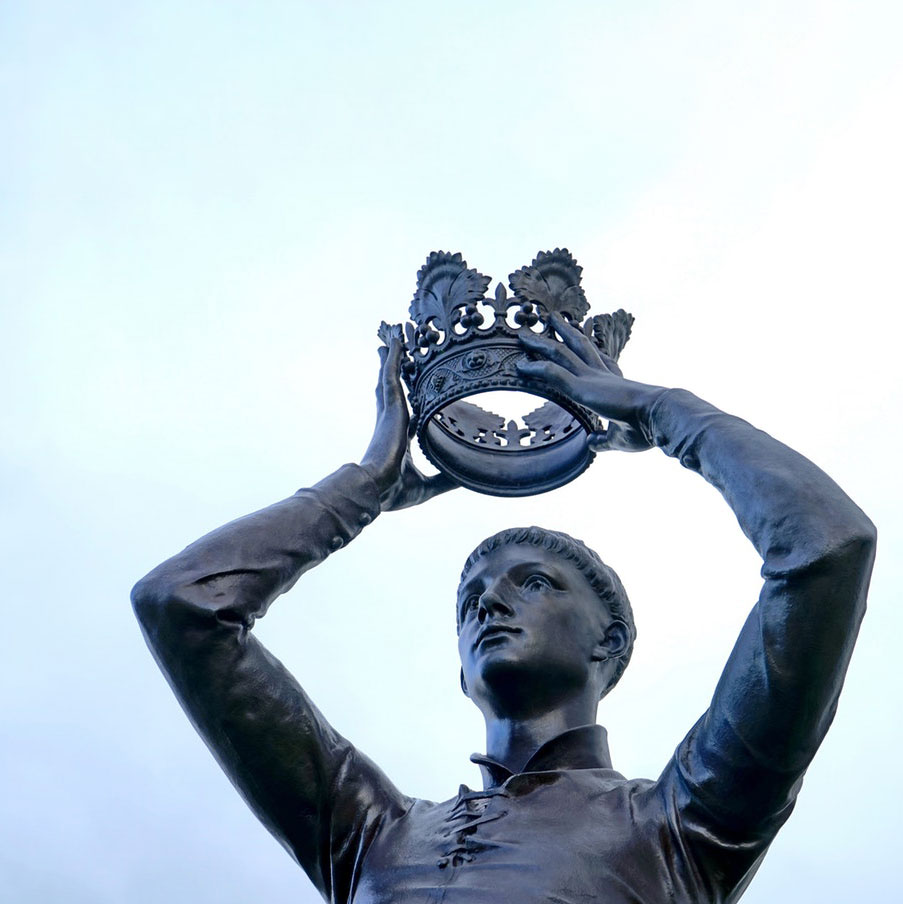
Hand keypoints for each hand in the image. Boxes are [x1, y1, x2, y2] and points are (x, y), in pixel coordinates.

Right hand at [360, 328, 457, 510]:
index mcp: (399, 438)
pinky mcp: (391, 407)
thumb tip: (466, 480)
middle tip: (389, 350)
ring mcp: (390, 413)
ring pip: (390, 377)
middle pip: (392, 389)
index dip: (407, 399)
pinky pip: (391, 375)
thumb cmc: (394, 492)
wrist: (377, 489)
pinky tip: (395, 340)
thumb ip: (446, 480)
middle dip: (391, 370)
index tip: (410, 389)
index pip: (405, 413)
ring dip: (392, 357)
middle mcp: (392, 422)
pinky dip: (393, 357)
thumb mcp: (429, 486)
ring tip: (393, 336)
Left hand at [517, 313, 665, 452]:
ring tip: (524, 334)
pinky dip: (535, 369)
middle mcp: (600, 375)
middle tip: (551, 319)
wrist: (660, 416)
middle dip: (563, 332)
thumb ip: (604, 439)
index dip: (586, 347)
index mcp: (613, 384)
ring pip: (560, 354)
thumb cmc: (647, 428)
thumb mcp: (619, 438)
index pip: (596, 360)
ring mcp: (590, 378)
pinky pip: (553, 373)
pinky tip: (519, 366)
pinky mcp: (582, 387)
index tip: (578, 336)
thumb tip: (592, 442)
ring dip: (540, 343)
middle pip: (576, 347)